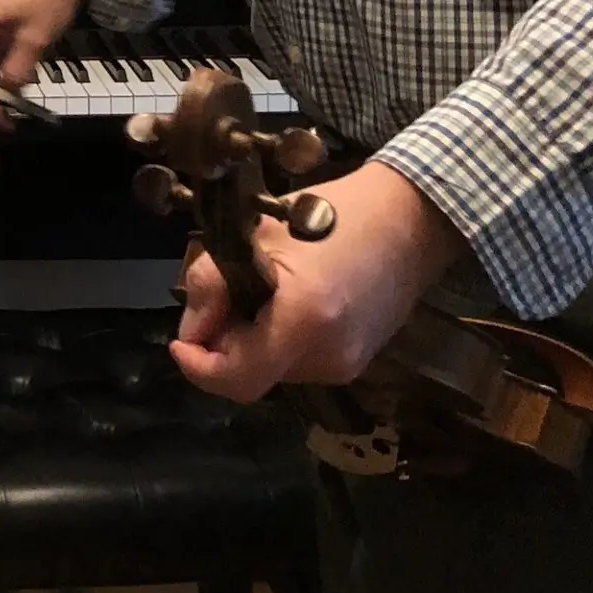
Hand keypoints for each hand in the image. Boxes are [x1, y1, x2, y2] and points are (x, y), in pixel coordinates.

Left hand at [171, 160, 465, 400]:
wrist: (411, 217)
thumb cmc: (333, 214)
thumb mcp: (257, 235)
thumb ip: (212, 283)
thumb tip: (191, 326)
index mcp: (303, 323)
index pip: (237, 379)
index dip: (199, 368)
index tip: (180, 342)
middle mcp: (329, 357)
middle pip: (253, 374)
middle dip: (225, 342)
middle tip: (218, 294)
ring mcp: (349, 363)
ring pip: (276, 367)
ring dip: (253, 338)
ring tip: (257, 286)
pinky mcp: (360, 359)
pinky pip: (301, 359)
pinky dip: (280, 337)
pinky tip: (287, 297)